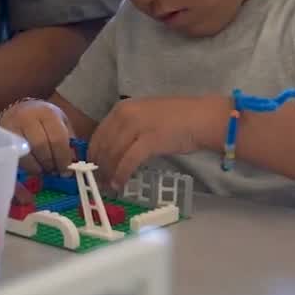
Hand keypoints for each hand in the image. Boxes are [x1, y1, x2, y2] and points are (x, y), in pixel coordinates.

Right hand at [1, 99, 75, 182]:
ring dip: (38, 167)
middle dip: (50, 163)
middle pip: (40, 146)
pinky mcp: (3, 137)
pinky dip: (27, 166)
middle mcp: (28, 117)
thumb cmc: (44, 118)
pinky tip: (34, 167)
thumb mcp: (61, 123)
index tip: (66, 171)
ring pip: (26, 154)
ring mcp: (12, 127)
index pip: (57, 139)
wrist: (21, 109)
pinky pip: (16, 157)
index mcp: (47, 113)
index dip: (63, 158)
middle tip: (55, 172)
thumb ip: (69, 141)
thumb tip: (74, 163)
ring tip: (45, 170)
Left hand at [83, 96, 228, 188]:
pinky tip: (119, 184)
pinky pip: (128, 162)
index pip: (99, 134)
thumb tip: (112, 149)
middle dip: (99, 166)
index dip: (93, 153)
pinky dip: (121, 175)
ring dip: (108, 173)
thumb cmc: (176, 118)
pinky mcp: (149, 141)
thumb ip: (127, 128)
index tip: (92, 167)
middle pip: (103, 145)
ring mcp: (136, 127)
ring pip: (113, 154)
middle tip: (98, 181)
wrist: (201, 117)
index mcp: (122, 108)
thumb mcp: (144, 116)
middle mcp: (125, 115)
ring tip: (108, 185)